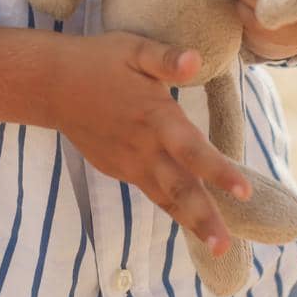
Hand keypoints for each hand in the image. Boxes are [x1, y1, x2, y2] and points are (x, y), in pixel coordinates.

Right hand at [50, 33, 252, 257]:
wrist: (51, 85)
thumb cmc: (97, 61)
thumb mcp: (133, 49)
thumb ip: (167, 58)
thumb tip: (197, 59)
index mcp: (155, 117)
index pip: (192, 150)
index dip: (219, 171)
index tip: (244, 192)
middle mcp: (144, 148)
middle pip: (178, 188)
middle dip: (204, 218)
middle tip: (224, 246)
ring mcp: (129, 163)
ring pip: (165, 198)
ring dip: (190, 222)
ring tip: (215, 246)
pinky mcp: (117, 169)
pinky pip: (150, 191)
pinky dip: (171, 208)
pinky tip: (189, 219)